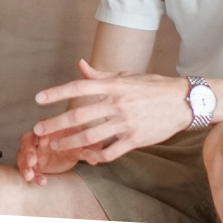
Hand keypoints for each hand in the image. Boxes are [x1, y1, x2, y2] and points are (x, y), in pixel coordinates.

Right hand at [16, 127, 84, 184]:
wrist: (69, 154)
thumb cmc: (73, 145)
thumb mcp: (80, 147)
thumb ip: (85, 151)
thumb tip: (94, 160)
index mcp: (48, 130)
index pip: (41, 129)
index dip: (40, 135)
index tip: (42, 142)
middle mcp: (37, 139)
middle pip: (26, 141)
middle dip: (28, 150)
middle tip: (32, 160)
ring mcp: (33, 151)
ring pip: (22, 156)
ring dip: (24, 165)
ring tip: (29, 176)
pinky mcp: (33, 164)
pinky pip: (28, 169)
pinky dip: (32, 176)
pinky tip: (41, 182)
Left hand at [32, 59, 191, 163]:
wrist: (183, 102)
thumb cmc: (152, 86)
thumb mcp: (126, 75)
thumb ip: (100, 75)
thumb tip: (80, 65)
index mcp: (113, 85)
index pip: (79, 87)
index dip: (57, 92)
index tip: (39, 99)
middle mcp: (117, 104)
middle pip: (80, 115)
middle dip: (56, 123)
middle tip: (39, 129)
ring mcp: (126, 123)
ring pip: (91, 136)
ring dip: (70, 142)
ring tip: (55, 145)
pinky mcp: (136, 140)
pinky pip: (111, 151)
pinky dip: (96, 156)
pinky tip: (85, 157)